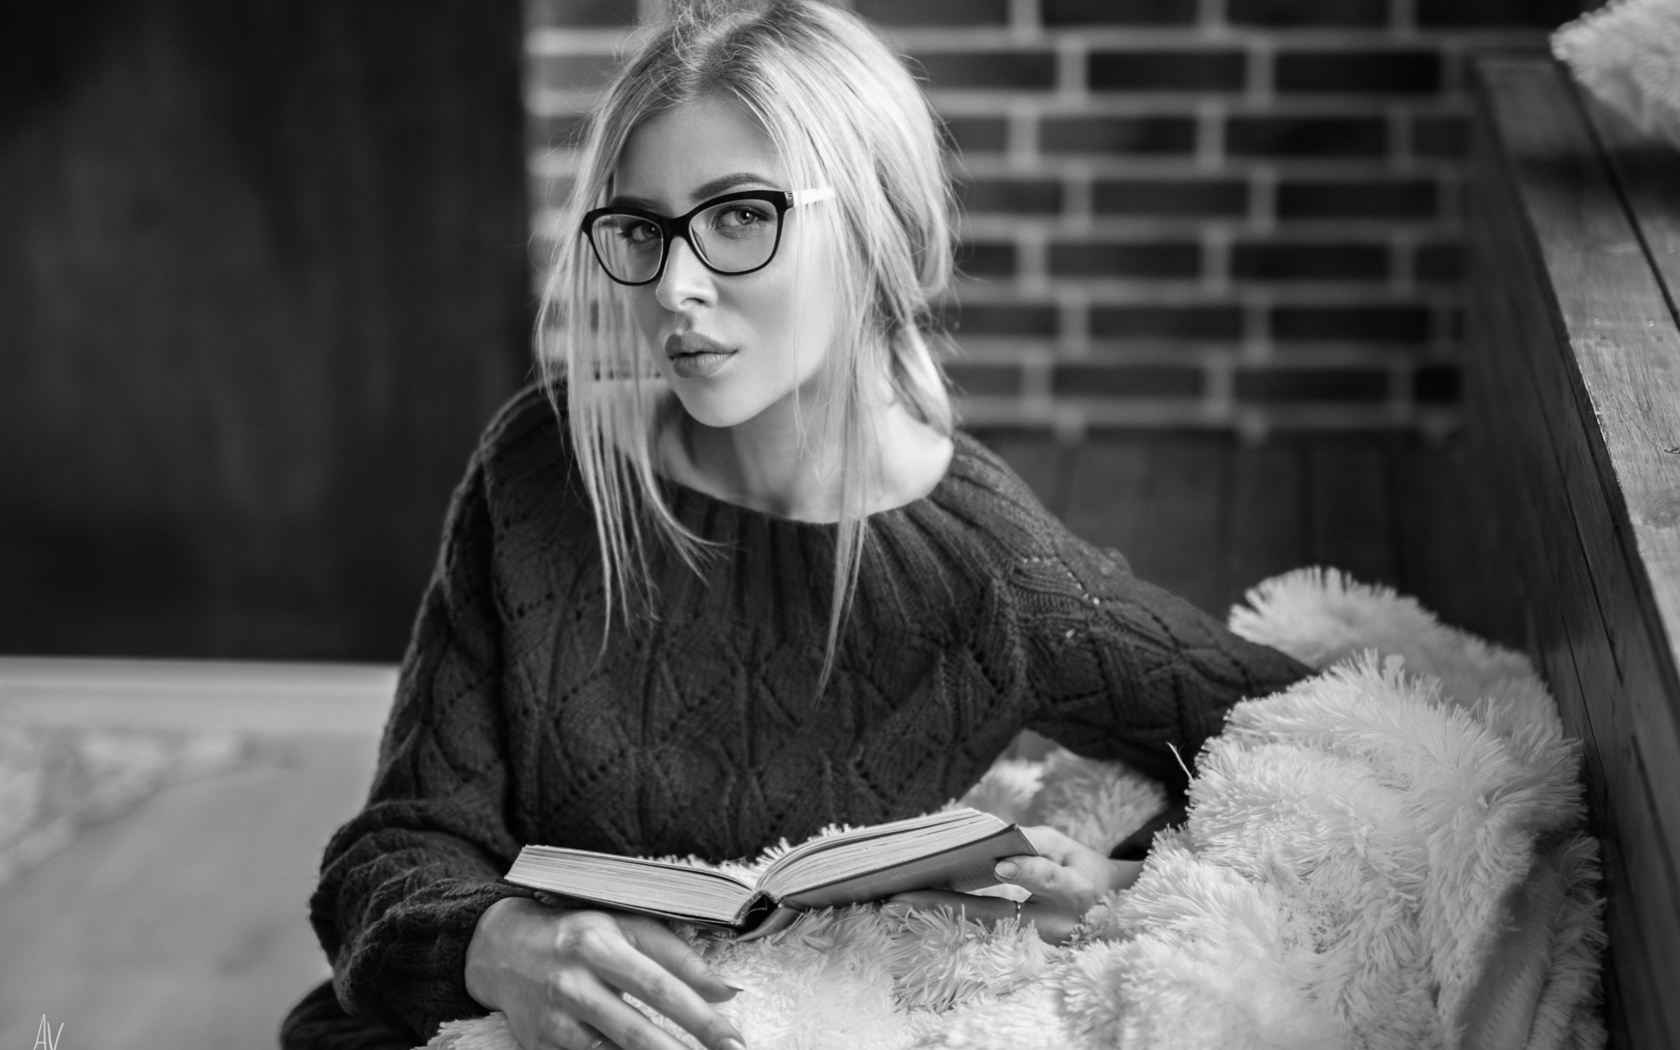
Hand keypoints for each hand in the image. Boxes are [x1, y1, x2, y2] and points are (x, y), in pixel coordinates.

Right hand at [465, 897, 746, 1049]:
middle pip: (636, 1030)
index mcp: (599, 943)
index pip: (660, 986)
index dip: (700, 1018)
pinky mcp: (541, 1046)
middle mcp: (573, 982)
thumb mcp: (626, 925)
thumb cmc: (580, 932)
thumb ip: (677, 955)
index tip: (734, 1039)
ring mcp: (554, 1019)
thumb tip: (725, 991)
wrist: (502, 949)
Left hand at [882, 825, 1141, 943]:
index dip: (1026, 872)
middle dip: (945, 902)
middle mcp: (1053, 925)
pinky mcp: (1017, 951)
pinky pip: (977, 935)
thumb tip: (988, 839)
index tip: (1001, 866)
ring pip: (979, 929)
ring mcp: (1032, 943)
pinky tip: (915, 912)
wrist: (1102, 913)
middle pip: (996, 915)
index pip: (1048, 880)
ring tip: (895, 904)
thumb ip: (1032, 843)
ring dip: (936, 914)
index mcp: (1075, 892)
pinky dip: (945, 921)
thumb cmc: (1080, 870)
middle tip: (901, 895)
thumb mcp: (1066, 848)